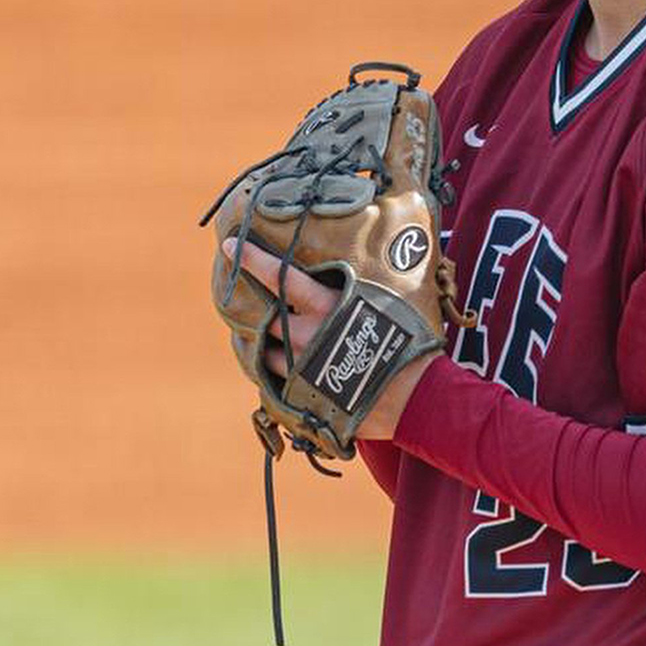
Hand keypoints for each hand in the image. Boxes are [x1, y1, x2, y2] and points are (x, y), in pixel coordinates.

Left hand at [220, 238, 431, 440]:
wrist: (416, 397)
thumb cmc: (408, 345)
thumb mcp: (384, 307)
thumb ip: (357, 294)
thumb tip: (357, 273)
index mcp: (328, 306)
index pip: (281, 277)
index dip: (253, 261)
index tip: (229, 248)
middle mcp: (308, 335)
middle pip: (266, 317)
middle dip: (254, 309)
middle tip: (244, 301)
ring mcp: (302, 367)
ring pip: (266, 352)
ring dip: (264, 346)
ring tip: (268, 342)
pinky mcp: (302, 395)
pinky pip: (276, 382)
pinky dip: (276, 373)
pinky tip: (284, 372)